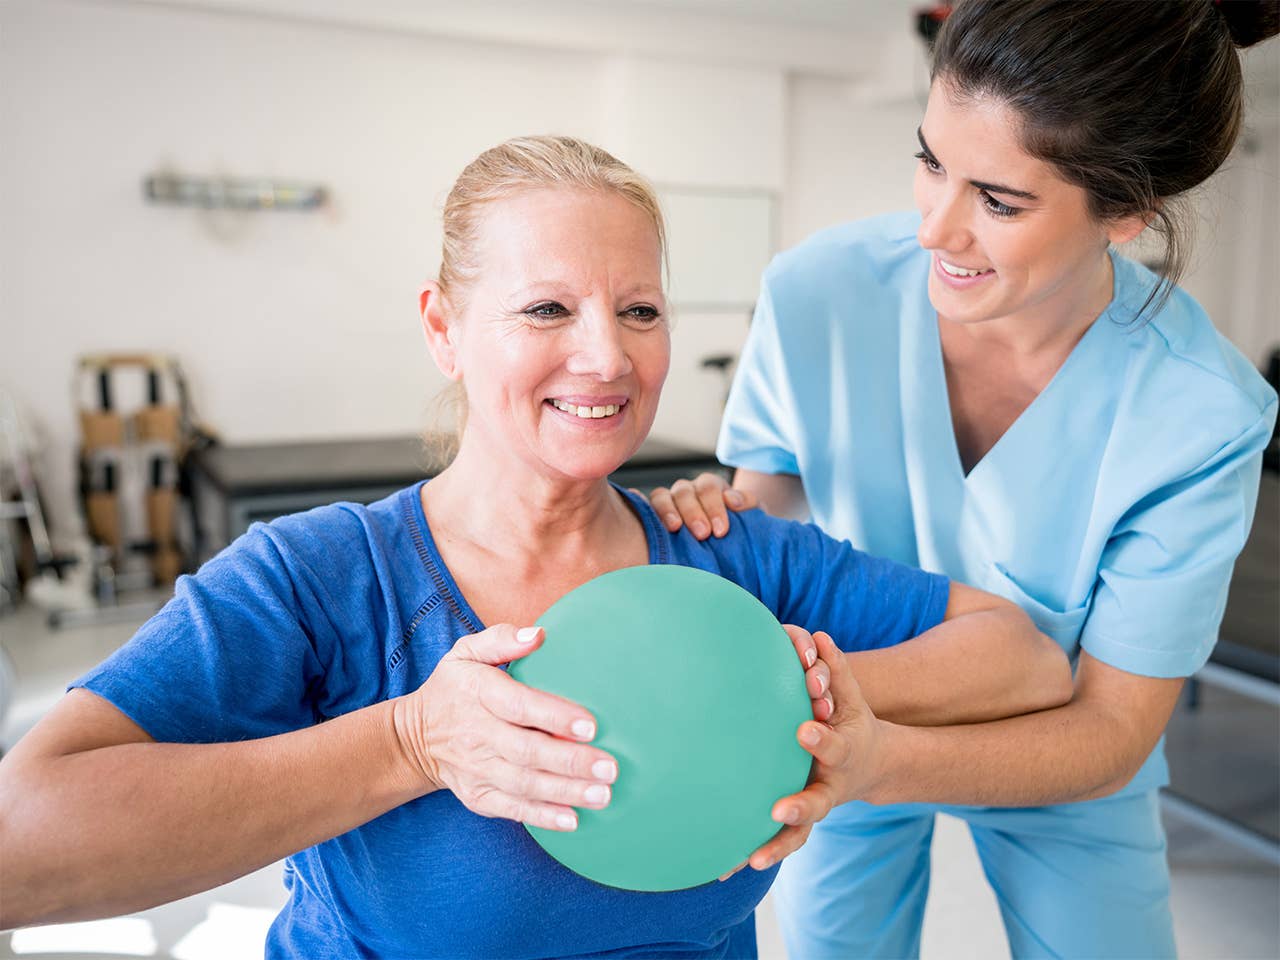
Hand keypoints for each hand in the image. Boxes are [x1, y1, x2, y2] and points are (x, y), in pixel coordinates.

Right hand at [392, 624, 618, 831]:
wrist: (414, 738)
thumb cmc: (454, 689)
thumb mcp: (466, 653)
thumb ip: (501, 639)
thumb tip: (538, 635)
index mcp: (478, 694)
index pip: (518, 707)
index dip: (555, 717)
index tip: (591, 725)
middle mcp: (478, 734)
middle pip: (527, 752)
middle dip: (571, 762)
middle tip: (610, 767)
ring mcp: (478, 769)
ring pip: (525, 785)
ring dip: (566, 792)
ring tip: (603, 794)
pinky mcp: (479, 796)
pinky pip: (512, 809)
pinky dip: (542, 816)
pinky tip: (573, 820)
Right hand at [644, 473, 755, 540]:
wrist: (730, 542)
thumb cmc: (740, 527)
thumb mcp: (752, 514)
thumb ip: (748, 503)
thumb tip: (732, 500)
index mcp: (710, 486)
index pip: (708, 488)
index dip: (714, 507)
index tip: (721, 531)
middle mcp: (687, 490)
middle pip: (684, 492)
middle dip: (693, 512)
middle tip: (703, 534)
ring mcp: (668, 502)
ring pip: (661, 497)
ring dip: (667, 512)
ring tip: (674, 529)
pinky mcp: (654, 516)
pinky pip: (645, 510)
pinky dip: (644, 512)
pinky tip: (643, 524)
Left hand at [729, 629, 883, 876]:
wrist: (867, 767)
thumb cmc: (849, 722)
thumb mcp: (850, 698)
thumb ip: (835, 671)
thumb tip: (817, 635)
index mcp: (843, 754)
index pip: (834, 745)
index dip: (821, 738)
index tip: (804, 728)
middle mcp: (829, 786)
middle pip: (818, 802)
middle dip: (801, 805)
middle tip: (780, 808)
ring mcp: (813, 808)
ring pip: (796, 834)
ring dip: (775, 845)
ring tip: (750, 858)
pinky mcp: (795, 823)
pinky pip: (773, 841)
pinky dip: (751, 853)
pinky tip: (720, 867)